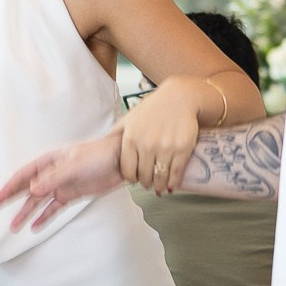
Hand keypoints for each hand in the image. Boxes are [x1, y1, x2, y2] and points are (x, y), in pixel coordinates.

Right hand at [0, 129, 124, 231]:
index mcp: (49, 162)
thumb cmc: (98, 155)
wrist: (121, 161)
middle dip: (8, 199)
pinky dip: (44, 217)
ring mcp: (60, 185)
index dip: (7, 188)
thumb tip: (33, 190)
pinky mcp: (71, 195)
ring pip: (37, 202)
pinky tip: (35, 226)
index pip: (22, 176)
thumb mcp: (74, 165)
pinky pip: (53, 208)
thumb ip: (54, 178)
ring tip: (13, 226)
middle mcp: (51, 174)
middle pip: (25, 189)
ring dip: (25, 213)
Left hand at [118, 81, 202, 195]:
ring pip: (160, 177)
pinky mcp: (183, 148)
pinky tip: (171, 185)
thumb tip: (102, 146)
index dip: (131, 178)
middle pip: (144, 176)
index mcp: (131, 138)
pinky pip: (176, 173)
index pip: (127, 171)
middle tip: (147, 183)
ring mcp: (166, 147)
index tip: (135, 179)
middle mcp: (147, 144)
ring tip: (159, 187)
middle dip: (145, 183)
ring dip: (159, 186)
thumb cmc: (152, 108)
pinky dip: (173, 183)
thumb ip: (115, 134)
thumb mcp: (129, 118)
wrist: (179, 98)